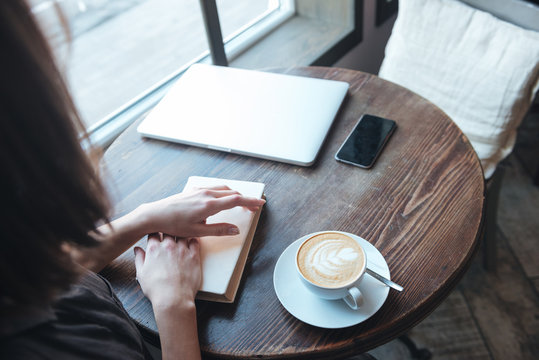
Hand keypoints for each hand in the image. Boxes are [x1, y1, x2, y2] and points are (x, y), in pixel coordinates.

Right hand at [134, 233, 200, 307]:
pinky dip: (193, 240)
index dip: (155, 233)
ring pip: (183, 234)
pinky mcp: (194, 255)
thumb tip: (137, 249)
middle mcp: (168, 246)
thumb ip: (139, 259)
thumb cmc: (156, 289)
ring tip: (181, 237)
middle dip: (168, 231)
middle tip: (169, 235)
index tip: (157, 235)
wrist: (173, 298)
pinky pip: (195, 242)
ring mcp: (182, 249)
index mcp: (154, 249)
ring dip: (181, 234)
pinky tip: (191, 243)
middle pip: (168, 230)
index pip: (154, 233)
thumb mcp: (141, 274)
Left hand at [139, 186, 264, 237]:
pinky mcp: (194, 189)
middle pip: (233, 193)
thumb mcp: (198, 232)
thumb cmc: (174, 225)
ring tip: (242, 203)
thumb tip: (236, 230)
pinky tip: (224, 198)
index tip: (260, 203)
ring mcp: (199, 190)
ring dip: (236, 195)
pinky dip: (225, 192)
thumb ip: (219, 230)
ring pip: (224, 189)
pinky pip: (215, 188)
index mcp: (209, 205)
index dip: (250, 201)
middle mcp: (206, 194)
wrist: (155, 214)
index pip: (236, 200)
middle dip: (246, 199)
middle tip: (254, 207)